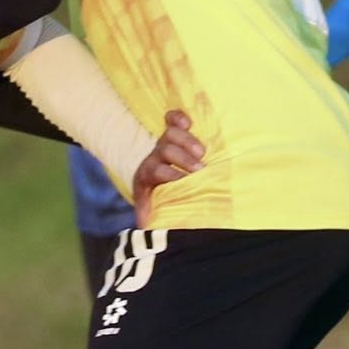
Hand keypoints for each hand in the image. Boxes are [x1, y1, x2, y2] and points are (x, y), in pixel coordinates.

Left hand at [131, 110, 204, 225]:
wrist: (155, 178)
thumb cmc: (158, 198)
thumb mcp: (151, 209)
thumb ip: (150, 218)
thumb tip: (147, 231)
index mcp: (146, 175)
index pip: (154, 170)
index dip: (170, 175)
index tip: (185, 183)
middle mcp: (154, 156)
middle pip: (165, 150)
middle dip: (183, 159)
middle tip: (200, 170)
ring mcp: (163, 142)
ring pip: (170, 133)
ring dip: (186, 140)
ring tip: (202, 152)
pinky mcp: (172, 130)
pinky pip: (172, 118)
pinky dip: (178, 117)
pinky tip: (188, 122)